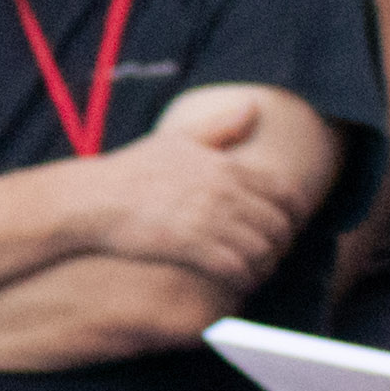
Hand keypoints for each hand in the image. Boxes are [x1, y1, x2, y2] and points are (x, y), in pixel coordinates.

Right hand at [85, 91, 306, 292]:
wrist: (93, 199)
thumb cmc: (132, 169)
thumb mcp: (177, 139)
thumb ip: (220, 127)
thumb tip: (253, 108)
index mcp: (225, 166)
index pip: (284, 192)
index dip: (296, 213)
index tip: (290, 225)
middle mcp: (224, 192)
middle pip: (279, 225)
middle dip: (282, 243)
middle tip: (274, 253)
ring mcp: (209, 220)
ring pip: (262, 249)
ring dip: (266, 264)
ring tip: (258, 270)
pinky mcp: (192, 246)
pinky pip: (237, 268)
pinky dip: (245, 278)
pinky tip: (239, 282)